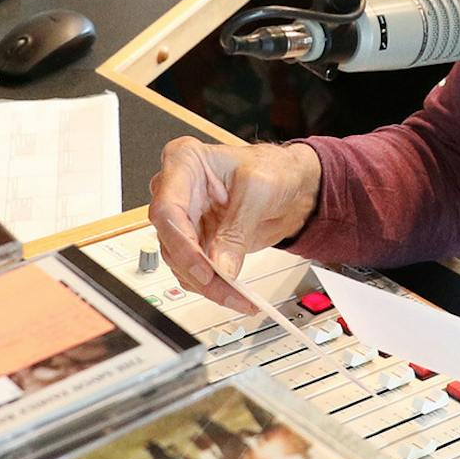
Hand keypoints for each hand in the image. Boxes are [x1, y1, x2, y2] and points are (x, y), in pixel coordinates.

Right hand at [148, 138, 322, 306]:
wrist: (291, 184)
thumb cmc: (274, 168)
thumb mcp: (259, 191)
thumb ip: (237, 230)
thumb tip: (220, 267)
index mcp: (185, 162)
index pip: (168, 209)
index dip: (182, 245)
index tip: (204, 270)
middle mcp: (178, 191)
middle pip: (171, 240)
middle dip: (198, 272)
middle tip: (228, 290)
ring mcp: (186, 218)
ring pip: (179, 261)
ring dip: (206, 285)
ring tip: (237, 296)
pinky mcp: (197, 241)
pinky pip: (194, 270)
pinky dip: (212, 286)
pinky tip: (233, 293)